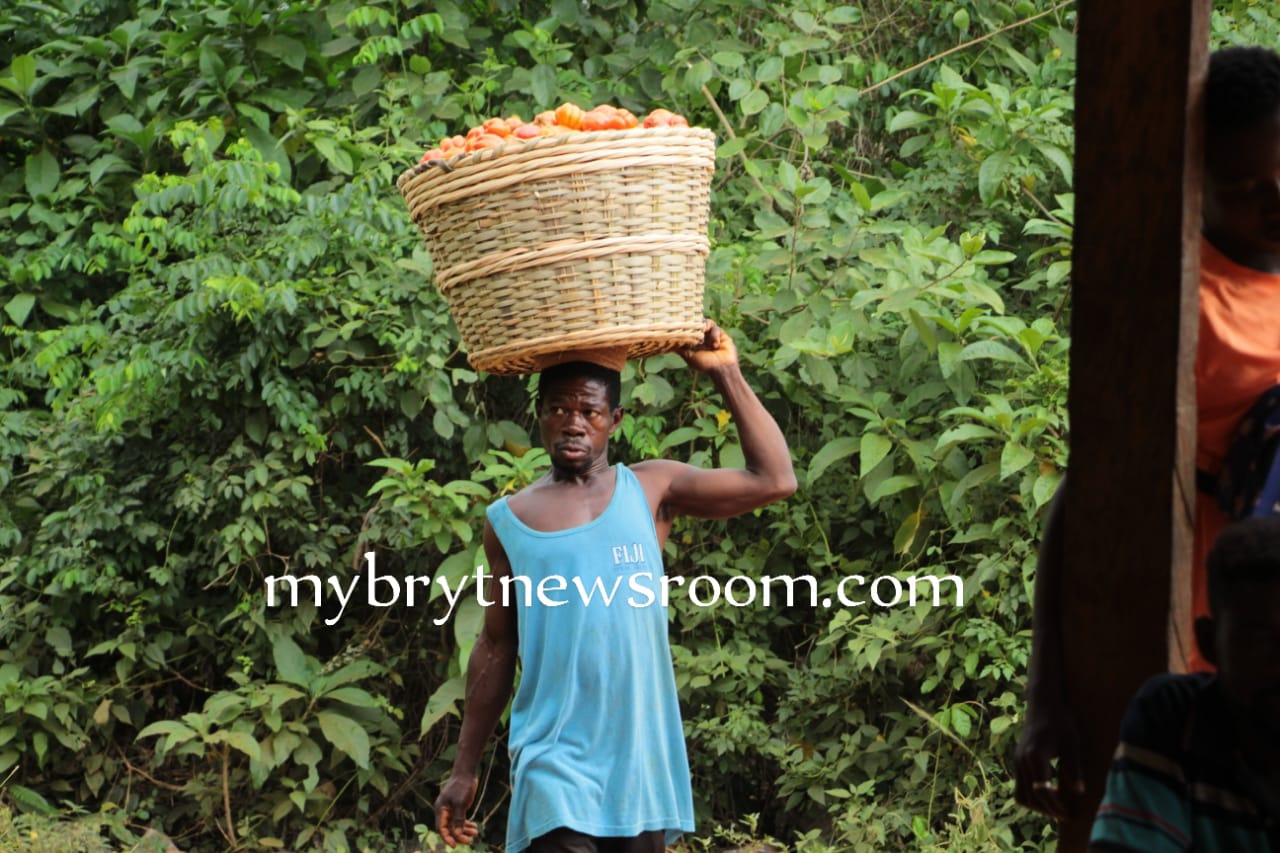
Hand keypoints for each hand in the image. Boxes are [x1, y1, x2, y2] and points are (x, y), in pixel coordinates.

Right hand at [435, 774, 479, 846]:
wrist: (466, 773)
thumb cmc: (461, 786)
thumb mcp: (461, 803)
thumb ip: (458, 819)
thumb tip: (457, 834)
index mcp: (440, 809)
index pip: (441, 828)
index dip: (447, 838)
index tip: (455, 845)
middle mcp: (444, 811)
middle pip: (449, 829)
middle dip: (459, 836)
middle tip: (469, 841)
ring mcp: (451, 809)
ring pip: (456, 825)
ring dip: (465, 831)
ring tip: (476, 833)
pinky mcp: (458, 807)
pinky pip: (461, 820)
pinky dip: (467, 824)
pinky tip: (475, 827)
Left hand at [680, 319, 738, 373]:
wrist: (722, 369)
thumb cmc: (706, 365)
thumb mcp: (691, 358)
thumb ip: (682, 351)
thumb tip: (669, 347)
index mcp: (697, 342)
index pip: (691, 330)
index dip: (688, 326)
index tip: (684, 324)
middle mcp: (705, 338)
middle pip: (700, 324)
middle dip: (697, 323)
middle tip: (694, 323)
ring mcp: (713, 336)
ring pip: (708, 323)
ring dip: (706, 327)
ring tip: (705, 331)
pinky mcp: (722, 335)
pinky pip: (716, 329)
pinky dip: (714, 335)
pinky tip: (715, 345)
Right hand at [1014, 694, 1085, 819]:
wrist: (1042, 702)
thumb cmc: (1060, 720)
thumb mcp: (1071, 743)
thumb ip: (1073, 768)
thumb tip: (1079, 792)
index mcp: (1035, 757)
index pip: (1042, 791)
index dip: (1055, 806)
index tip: (1068, 816)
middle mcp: (1022, 761)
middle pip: (1030, 796)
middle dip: (1047, 810)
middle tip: (1064, 816)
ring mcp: (1017, 760)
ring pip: (1021, 794)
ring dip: (1037, 805)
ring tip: (1055, 808)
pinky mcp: (1017, 759)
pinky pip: (1020, 785)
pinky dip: (1032, 795)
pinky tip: (1048, 792)